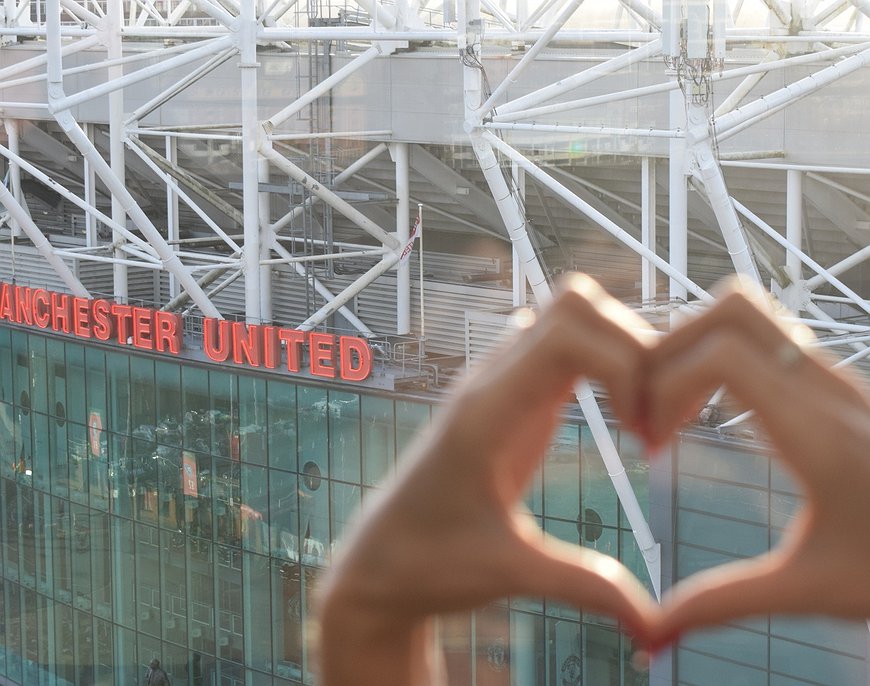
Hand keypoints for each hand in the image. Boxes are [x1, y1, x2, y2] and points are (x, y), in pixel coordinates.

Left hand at [315, 275, 660, 685]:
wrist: (381, 561)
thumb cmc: (427, 564)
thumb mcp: (507, 574)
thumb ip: (582, 585)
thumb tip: (655, 623)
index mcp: (485, 413)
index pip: (566, 333)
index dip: (625, 364)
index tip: (643, 432)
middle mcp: (490, 382)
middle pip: (574, 304)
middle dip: (634, 345)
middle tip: (652, 419)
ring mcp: (499, 383)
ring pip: (569, 316)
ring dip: (620, 350)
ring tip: (642, 419)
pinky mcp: (510, 397)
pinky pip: (563, 346)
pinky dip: (606, 364)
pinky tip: (622, 419)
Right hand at [645, 283, 869, 645]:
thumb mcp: (813, 590)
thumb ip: (724, 602)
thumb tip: (653, 634)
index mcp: (822, 437)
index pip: (722, 357)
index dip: (664, 384)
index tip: (650, 440)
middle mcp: (832, 393)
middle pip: (733, 310)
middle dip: (670, 348)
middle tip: (652, 408)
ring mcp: (839, 381)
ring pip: (752, 313)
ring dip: (696, 345)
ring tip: (676, 405)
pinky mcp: (838, 386)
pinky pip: (767, 338)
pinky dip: (721, 354)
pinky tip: (711, 409)